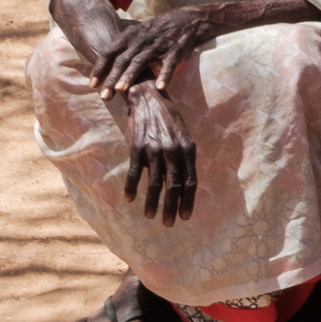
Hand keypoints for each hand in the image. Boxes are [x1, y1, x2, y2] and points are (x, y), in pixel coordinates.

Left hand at [97, 6, 218, 93]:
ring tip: (121, 90)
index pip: (109, 52)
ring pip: (141, 61)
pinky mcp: (176, 49)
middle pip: (122, 60)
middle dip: (112, 78)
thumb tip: (104, 64)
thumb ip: (123, 47)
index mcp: (130, 36)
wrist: (189, 19)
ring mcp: (159, 44)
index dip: (100, 68)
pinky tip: (159, 87)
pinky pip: (169, 63)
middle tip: (104, 96)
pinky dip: (165, 75)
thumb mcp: (138, 33)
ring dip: (130, 76)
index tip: (92, 84)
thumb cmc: (159, 30)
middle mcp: (141, 40)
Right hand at [121, 82, 200, 219]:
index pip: (190, 182)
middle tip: (168, 224)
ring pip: (155, 184)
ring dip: (152, 203)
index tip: (185, 217)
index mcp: (188, 150)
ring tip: (151, 216)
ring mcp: (155, 150)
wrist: (148, 97)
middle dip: (171, 208)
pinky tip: (130, 198)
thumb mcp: (183, 136)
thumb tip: (185, 181)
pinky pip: (135, 173)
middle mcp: (173, 151)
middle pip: (174, 186)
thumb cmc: (167, 119)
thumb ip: (184, 157)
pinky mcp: (137, 147)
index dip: (188, 201)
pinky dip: (132, 188)